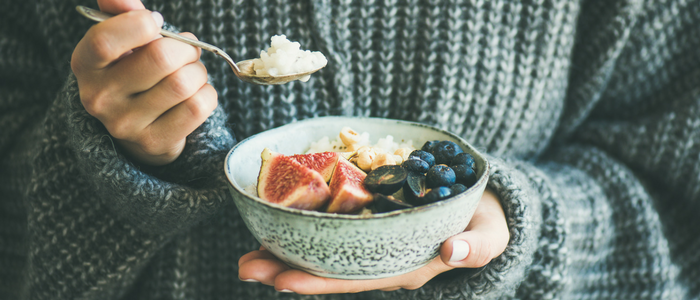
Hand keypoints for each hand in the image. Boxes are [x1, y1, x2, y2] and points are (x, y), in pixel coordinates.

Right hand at [71, 0, 216, 165]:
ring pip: (184, 83)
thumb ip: (123, 14)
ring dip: (199, 71)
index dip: (140, 24)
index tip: (156, 22)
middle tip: (187, 49)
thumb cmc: (134, 72)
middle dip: (185, 47)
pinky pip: (198, 107)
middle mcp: (99, 98)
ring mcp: (126, 124)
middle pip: (161, 58)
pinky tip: (196, 93)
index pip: (105, 40)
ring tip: (191, 72)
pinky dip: (207, 93)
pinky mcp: (154, 142)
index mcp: (85, 65)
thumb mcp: (123, 43)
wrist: (139, 127)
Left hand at [238, 189, 508, 293]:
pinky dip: (304, 227)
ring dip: (285, 252)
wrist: (482, 207)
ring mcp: (373, 243)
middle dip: (286, 271)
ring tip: (247, 253)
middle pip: (328, 270)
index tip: (281, 282)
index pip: (354, 280)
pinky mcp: (370, 222)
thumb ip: (478, 245)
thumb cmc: (486, 223)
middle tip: (244, 266)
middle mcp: (381, 260)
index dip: (318, 282)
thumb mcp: (491, 234)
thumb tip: (454, 252)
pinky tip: (278, 223)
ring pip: (323, 252)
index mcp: (404, 268)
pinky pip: (333, 229)